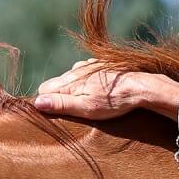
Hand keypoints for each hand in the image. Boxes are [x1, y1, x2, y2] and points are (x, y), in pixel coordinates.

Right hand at [33, 59, 147, 119]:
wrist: (141, 87)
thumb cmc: (113, 101)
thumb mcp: (86, 108)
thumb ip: (61, 104)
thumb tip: (37, 102)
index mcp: (69, 80)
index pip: (44, 89)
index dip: (48, 102)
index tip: (58, 112)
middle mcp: (76, 70)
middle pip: (57, 84)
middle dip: (61, 97)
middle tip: (77, 111)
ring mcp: (89, 66)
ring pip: (71, 79)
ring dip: (76, 91)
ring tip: (91, 103)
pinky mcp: (100, 65)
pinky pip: (85, 75)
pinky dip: (88, 84)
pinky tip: (100, 93)